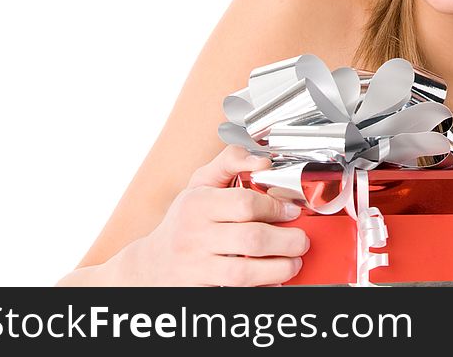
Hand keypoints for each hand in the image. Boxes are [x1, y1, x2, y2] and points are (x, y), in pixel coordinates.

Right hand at [128, 144, 308, 285]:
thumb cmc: (184, 218)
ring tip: (292, 263)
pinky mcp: (200, 289)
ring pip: (244, 272)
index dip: (276, 208)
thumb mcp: (201, 182)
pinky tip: (272, 281)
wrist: (152, 263)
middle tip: (300, 240)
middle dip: (286, 241)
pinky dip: (260, 288)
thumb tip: (263, 160)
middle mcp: (195, 235)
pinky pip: (235, 292)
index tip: (291, 211)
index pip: (245, 204)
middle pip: (251, 239)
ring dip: (278, 268)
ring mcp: (197, 266)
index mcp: (198, 204)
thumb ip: (231, 161)